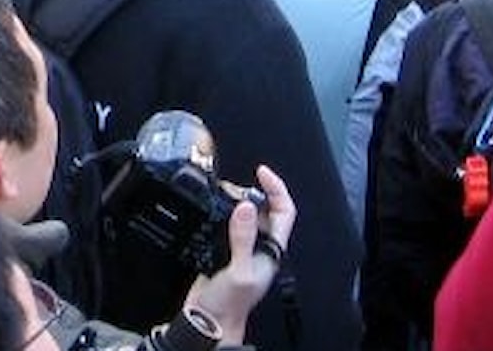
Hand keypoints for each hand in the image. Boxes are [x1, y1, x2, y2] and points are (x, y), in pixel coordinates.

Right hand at [184, 166, 296, 344]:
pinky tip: (211, 208)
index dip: (277, 189)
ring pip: (245, 215)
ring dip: (235, 201)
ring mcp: (244, 249)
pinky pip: (228, 224)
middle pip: (264, 209)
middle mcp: (261, 247)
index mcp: (272, 250)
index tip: (262, 172)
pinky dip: (222, 211)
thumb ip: (242, 238)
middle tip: (232, 186)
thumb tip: (245, 206)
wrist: (208, 321)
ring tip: (221, 193)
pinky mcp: (226, 251)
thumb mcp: (239, 271)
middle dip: (251, 191)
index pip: (284, 212)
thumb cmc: (229, 304)